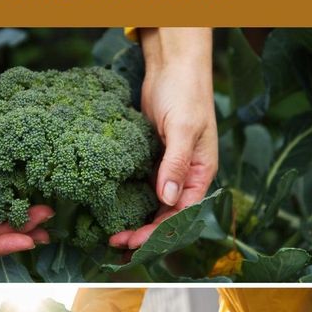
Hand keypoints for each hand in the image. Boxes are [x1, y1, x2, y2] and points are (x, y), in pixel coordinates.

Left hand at [110, 28, 217, 249]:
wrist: (172, 67)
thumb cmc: (185, 94)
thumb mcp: (183, 128)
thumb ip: (175, 164)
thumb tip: (168, 199)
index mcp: (200, 173)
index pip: (182, 214)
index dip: (159, 232)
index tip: (135, 242)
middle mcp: (184, 176)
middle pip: (166, 215)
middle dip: (144, 232)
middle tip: (117, 243)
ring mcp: (166, 169)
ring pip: (153, 205)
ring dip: (135, 220)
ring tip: (112, 234)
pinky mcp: (150, 159)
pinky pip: (141, 187)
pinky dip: (129, 200)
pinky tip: (111, 208)